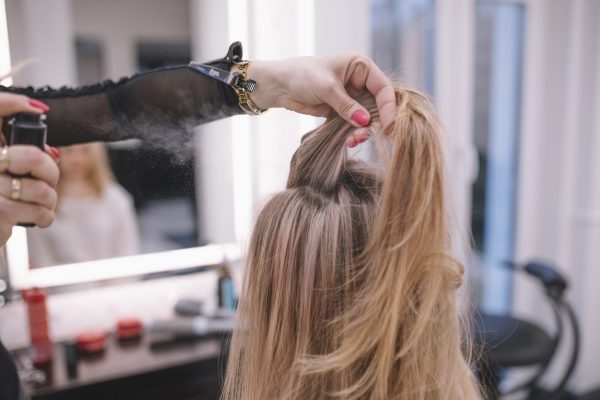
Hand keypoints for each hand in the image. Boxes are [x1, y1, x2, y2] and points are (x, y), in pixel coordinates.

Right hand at [0, 93, 57, 244]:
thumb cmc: (0, 194)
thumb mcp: (6, 164)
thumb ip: (25, 151)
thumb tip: (53, 152)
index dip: (18, 109)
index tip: (42, 120)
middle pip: (33, 157)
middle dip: (51, 173)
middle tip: (49, 182)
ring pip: (41, 190)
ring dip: (50, 200)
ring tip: (43, 203)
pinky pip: (38, 213)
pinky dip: (46, 217)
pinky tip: (40, 217)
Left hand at [248, 53, 395, 145]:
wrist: (278, 85)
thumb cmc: (301, 75)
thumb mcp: (327, 88)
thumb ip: (347, 106)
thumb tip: (365, 122)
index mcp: (361, 67)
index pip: (383, 88)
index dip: (387, 107)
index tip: (388, 126)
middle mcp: (359, 81)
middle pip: (377, 106)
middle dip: (374, 123)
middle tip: (365, 136)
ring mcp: (351, 98)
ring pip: (366, 118)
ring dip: (362, 131)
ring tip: (353, 141)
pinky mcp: (341, 111)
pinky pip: (353, 125)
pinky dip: (352, 134)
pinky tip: (348, 141)